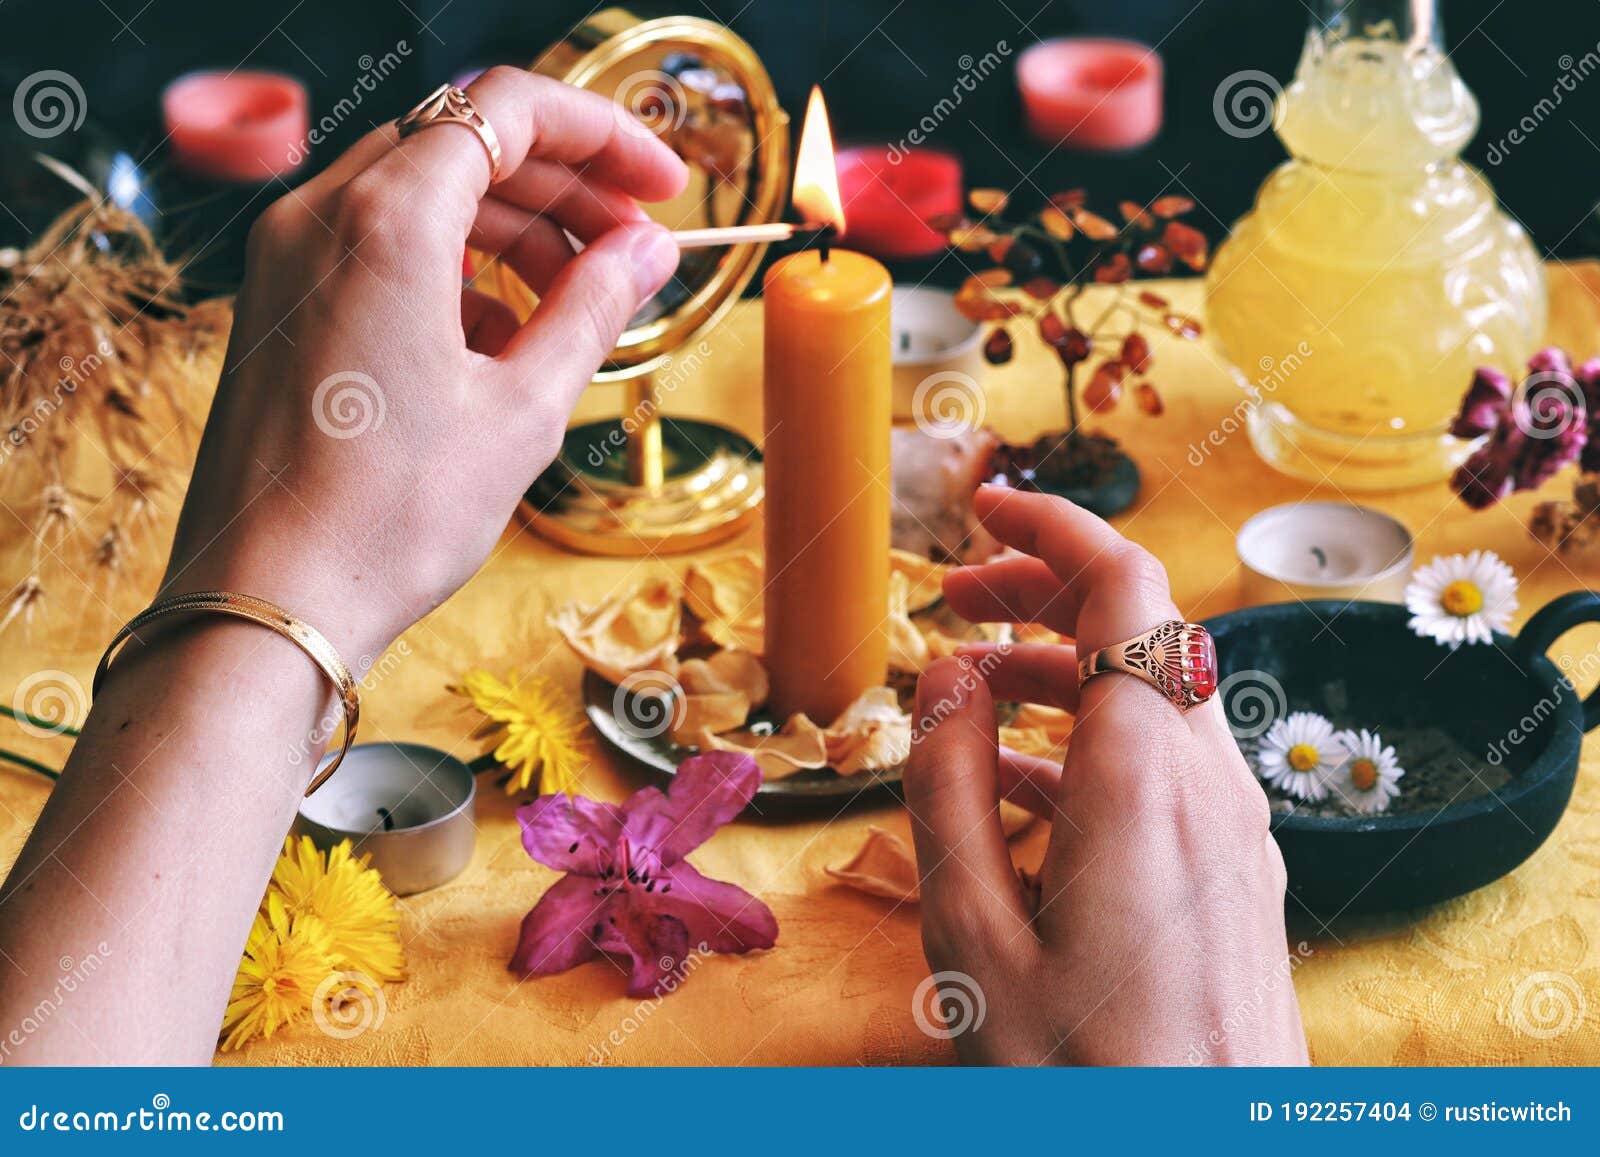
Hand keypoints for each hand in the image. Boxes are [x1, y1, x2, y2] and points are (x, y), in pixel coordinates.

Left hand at [163, 68, 688, 659]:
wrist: (271, 603)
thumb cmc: (390, 516)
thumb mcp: (523, 409)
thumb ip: (593, 307)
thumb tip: (647, 250)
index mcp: (387, 220)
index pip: (510, 109)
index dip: (603, 135)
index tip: (661, 184)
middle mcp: (321, 214)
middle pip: (464, 142)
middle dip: (562, 184)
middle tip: (633, 244)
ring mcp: (288, 256)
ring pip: (422, 191)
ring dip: (512, 226)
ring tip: (577, 298)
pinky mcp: (278, 302)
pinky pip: (377, 244)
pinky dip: (452, 266)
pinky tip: (500, 338)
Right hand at [904, 485, 1307, 1065]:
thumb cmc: (1085, 1072)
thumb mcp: (972, 932)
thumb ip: (947, 785)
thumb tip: (947, 677)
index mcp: (1140, 778)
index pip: (1121, 587)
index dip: (1051, 528)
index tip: (982, 506)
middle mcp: (1204, 782)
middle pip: (1137, 629)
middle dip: (1039, 595)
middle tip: (950, 601)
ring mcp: (1232, 827)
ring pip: (1148, 695)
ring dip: (1058, 672)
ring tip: (969, 695)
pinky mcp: (1234, 870)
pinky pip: (1162, 764)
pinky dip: (1088, 740)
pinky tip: (1020, 785)